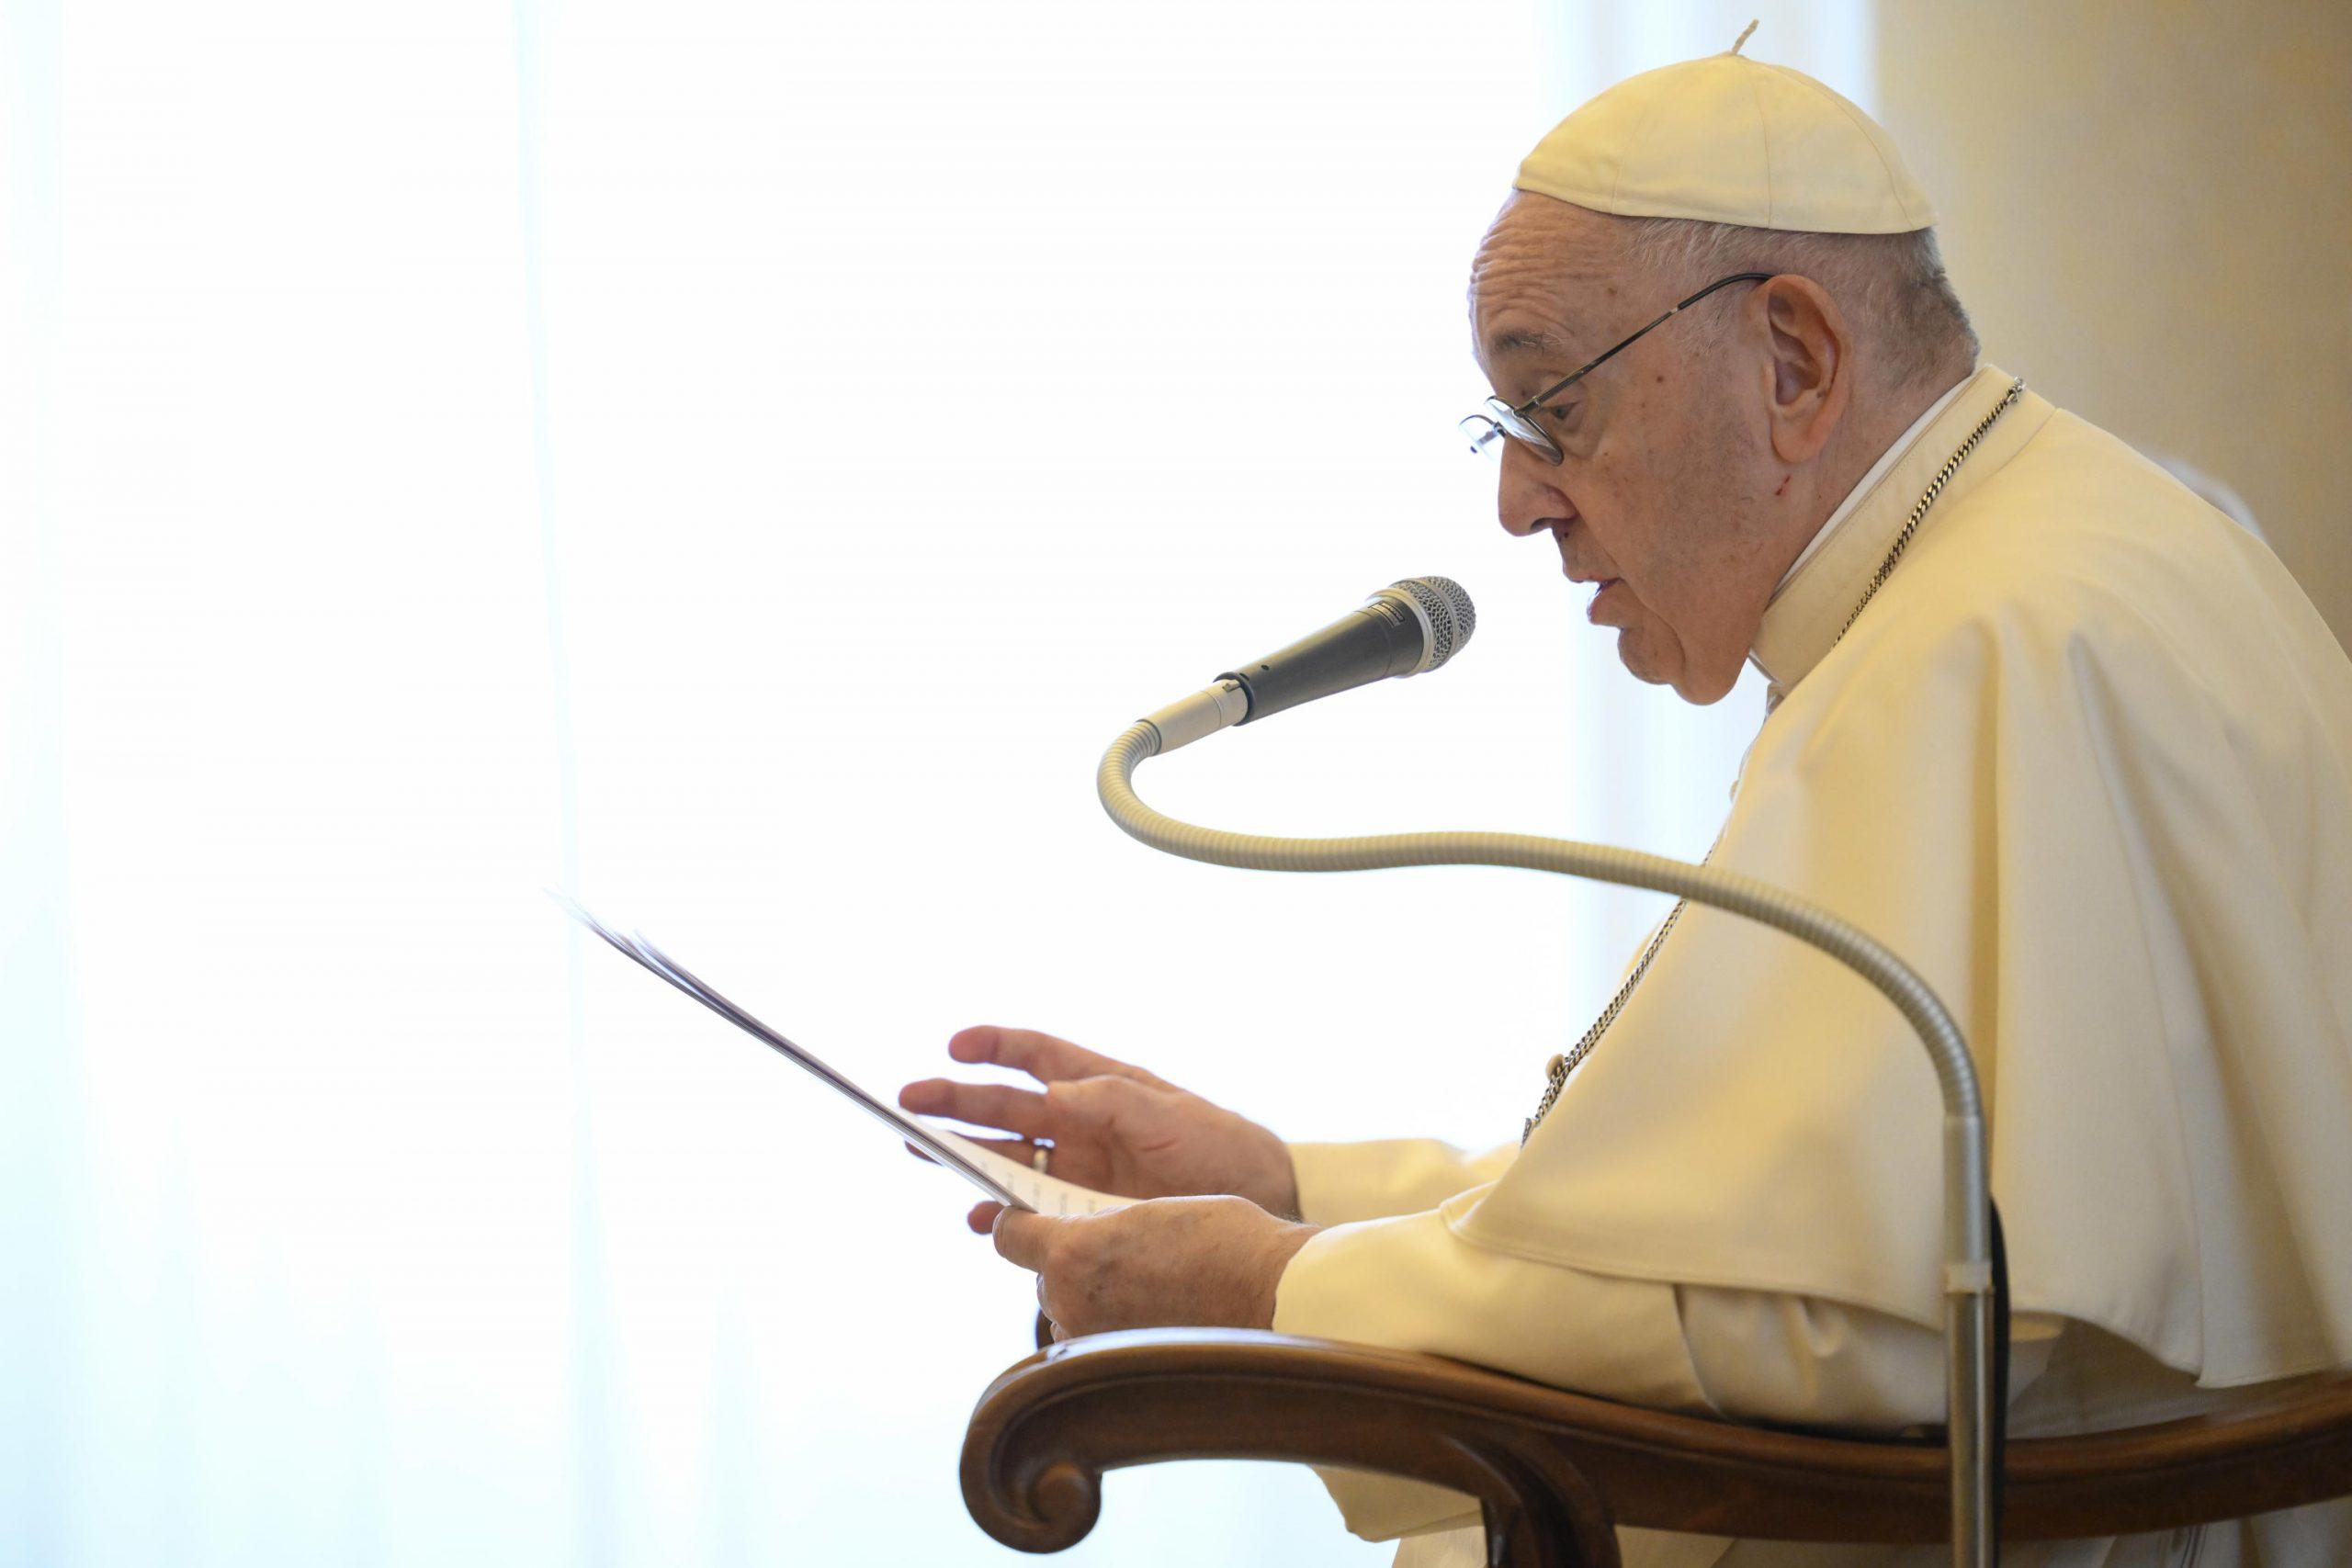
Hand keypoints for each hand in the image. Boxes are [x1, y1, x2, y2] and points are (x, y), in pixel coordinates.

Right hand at [898, 1026, 1299, 1226]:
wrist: (1258, 1202)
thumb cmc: (1221, 1146)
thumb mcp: (1171, 1117)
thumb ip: (1112, 1101)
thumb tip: (1053, 1093)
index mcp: (1099, 1086)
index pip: (1036, 1055)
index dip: (994, 1046)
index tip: (955, 1045)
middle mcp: (1079, 1124)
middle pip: (1004, 1109)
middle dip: (955, 1104)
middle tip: (907, 1105)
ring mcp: (1077, 1169)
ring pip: (1006, 1159)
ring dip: (964, 1157)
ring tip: (922, 1153)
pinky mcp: (1083, 1211)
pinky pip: (1029, 1210)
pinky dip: (1000, 1215)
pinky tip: (979, 1220)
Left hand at [988, 1195, 1317, 1338]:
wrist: (1273, 1294)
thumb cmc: (1225, 1239)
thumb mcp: (1153, 1211)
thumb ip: (1109, 1226)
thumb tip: (1093, 1238)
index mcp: (1074, 1250)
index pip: (1010, 1236)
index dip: (1016, 1224)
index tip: (1027, 1222)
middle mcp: (1070, 1302)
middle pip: (1045, 1280)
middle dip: (1070, 1267)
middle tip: (1118, 1257)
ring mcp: (1094, 1344)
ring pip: (1069, 1317)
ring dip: (1091, 1303)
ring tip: (1146, 1289)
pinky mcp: (1121, 1374)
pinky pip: (1098, 1349)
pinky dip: (1116, 1334)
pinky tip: (1157, 1320)